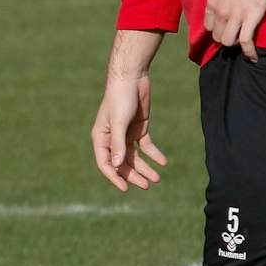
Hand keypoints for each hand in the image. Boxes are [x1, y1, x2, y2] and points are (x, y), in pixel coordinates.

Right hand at [91, 72, 166, 192]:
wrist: (132, 77)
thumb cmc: (120, 97)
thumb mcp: (119, 121)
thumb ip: (118, 144)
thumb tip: (116, 166)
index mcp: (101, 138)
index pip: (105, 164)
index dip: (114, 177)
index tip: (126, 188)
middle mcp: (112, 139)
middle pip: (122, 163)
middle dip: (134, 175)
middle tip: (147, 185)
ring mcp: (126, 135)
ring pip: (135, 158)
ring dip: (145, 168)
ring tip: (157, 178)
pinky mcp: (139, 129)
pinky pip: (146, 147)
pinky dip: (154, 155)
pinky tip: (163, 162)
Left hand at [205, 0, 265, 61]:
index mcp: (212, 2)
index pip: (208, 26)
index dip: (216, 29)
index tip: (225, 28)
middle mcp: (220, 12)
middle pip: (217, 36)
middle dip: (225, 37)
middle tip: (237, 34)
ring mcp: (235, 16)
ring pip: (228, 41)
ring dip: (236, 44)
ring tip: (244, 40)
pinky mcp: (250, 18)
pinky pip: (246, 41)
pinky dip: (249, 52)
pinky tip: (254, 57)